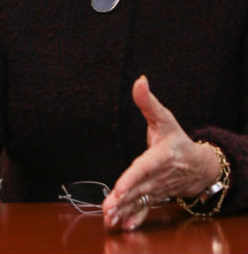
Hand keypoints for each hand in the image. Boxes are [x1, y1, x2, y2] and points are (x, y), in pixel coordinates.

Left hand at [102, 75, 219, 230]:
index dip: (132, 178)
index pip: (143, 168)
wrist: (197, 165)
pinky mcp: (154, 196)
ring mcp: (157, 189)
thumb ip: (148, 102)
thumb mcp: (164, 117)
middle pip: (139, 189)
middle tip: (107, 209)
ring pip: (139, 201)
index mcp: (160, 157)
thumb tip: (139, 80)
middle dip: (123, 200)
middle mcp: (158, 176)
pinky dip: (135, 218)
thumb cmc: (176, 139)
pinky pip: (145, 209)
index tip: (120, 188)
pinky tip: (124, 226)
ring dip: (124, 211)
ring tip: (109, 219)